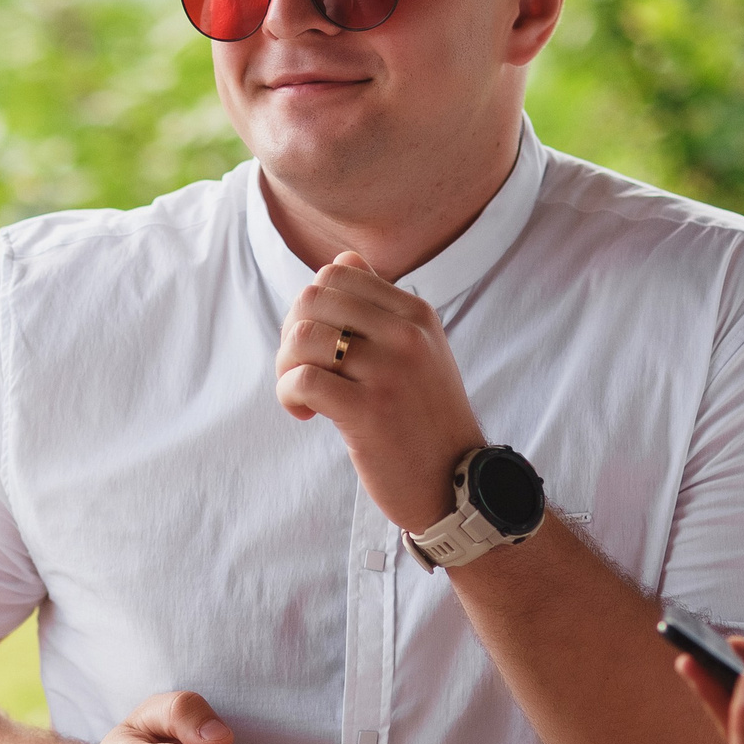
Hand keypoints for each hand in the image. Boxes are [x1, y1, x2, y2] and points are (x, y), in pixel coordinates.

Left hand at [275, 252, 484, 532]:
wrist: (458, 484)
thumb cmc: (425, 418)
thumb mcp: (420, 350)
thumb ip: (381, 305)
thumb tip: (343, 259)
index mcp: (416, 314)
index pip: (337, 272)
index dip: (311, 304)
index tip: (318, 343)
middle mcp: (406, 335)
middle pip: (313, 297)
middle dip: (291, 331)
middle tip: (301, 368)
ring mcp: (389, 373)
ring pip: (303, 336)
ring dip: (286, 365)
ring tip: (300, 394)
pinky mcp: (369, 413)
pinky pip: (302, 380)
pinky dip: (288, 394)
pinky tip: (304, 413)